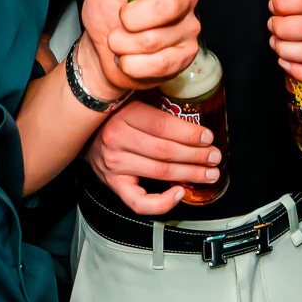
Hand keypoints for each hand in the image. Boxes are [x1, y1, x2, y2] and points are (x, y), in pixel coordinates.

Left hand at [79, 0, 201, 92]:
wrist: (103, 55)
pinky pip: (160, 63)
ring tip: (121, 42)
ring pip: (157, 40)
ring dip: (125, 45)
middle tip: (121, 20)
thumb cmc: (106, 10)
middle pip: (168, 5)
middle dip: (130, 19)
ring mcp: (190, 29)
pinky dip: (132, 65)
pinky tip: (129, 60)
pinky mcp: (186, 57)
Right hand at [84, 99, 220, 215]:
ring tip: (209, 173)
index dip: (189, 134)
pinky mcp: (114, 184)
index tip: (208, 137)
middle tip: (215, 157)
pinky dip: (162, 202)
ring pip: (159, 172)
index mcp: (125, 114)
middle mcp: (117, 139)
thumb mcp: (134, 99)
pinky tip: (179, 193)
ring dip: (189, 174)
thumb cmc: (117, 115)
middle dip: (196, 155)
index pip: (163, 126)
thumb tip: (195, 106)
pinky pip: (139, 202)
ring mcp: (115, 165)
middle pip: (165, 151)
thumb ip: (159, 102)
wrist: (86, 134)